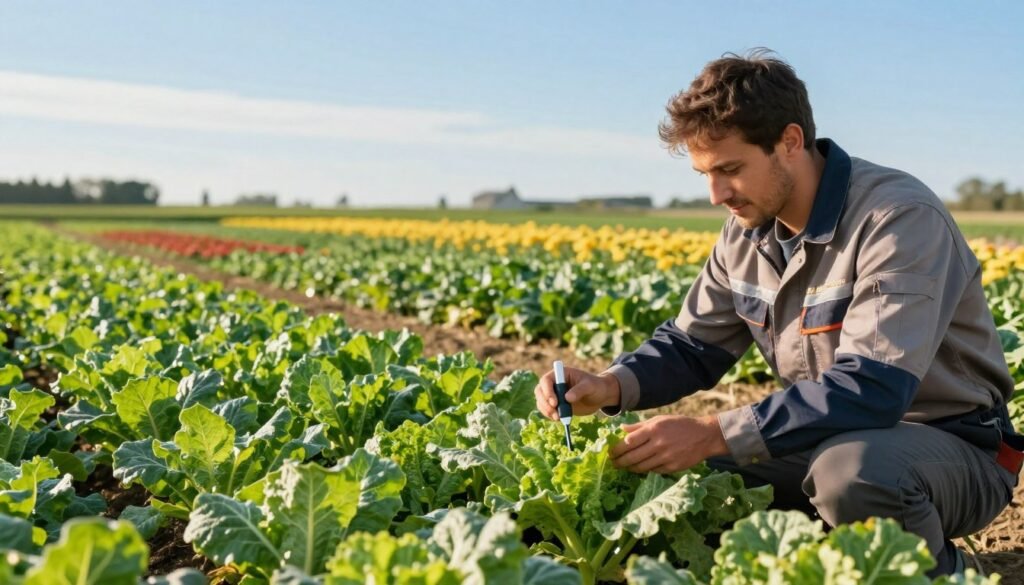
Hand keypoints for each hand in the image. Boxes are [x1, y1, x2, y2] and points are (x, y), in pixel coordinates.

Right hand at [534, 366, 620, 420]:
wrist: (599, 396)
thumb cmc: (595, 386)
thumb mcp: (590, 386)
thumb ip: (579, 390)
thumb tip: (567, 398)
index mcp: (560, 374)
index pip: (546, 380)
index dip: (547, 391)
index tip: (554, 402)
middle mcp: (554, 383)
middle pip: (540, 391)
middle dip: (544, 403)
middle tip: (555, 413)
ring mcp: (554, 394)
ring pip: (541, 402)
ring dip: (546, 411)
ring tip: (558, 418)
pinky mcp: (556, 405)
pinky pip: (546, 410)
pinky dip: (550, 415)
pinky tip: (559, 419)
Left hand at [609, 414, 727, 473]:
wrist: (704, 436)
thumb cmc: (679, 425)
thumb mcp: (659, 420)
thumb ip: (639, 426)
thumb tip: (621, 429)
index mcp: (654, 429)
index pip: (628, 442)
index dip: (616, 449)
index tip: (610, 452)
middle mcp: (658, 443)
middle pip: (632, 457)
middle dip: (619, 462)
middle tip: (613, 463)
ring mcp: (666, 457)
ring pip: (641, 467)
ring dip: (629, 468)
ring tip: (623, 467)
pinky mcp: (672, 467)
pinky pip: (653, 471)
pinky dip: (644, 470)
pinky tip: (639, 468)